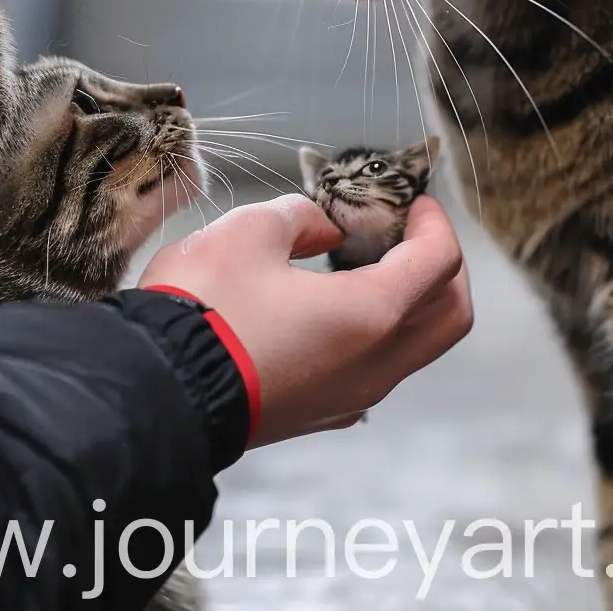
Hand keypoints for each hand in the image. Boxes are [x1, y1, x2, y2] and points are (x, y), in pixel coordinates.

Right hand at [139, 194, 471, 444]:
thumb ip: (300, 217)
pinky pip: (374, 369)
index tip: (412, 199)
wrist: (162, 388)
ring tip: (363, 260)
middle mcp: (377, 364)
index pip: (439, 264)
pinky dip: (376, 330)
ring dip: (408, 300)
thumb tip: (323, 227)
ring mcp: (354, 397)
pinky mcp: (324, 412)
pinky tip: (328, 303)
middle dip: (442, 267)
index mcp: (371, 315)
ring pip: (414, 347)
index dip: (434, 222)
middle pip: (450, 317)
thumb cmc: (207, 304)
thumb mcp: (249, 231)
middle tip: (408, 231)